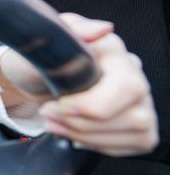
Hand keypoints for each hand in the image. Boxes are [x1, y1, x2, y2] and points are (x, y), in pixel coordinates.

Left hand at [2, 13, 158, 156]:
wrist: (33, 80)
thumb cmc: (39, 60)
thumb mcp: (42, 40)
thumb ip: (70, 30)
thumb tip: (102, 29)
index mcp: (114, 50)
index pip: (125, 86)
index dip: (91, 105)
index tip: (58, 104)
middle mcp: (135, 74)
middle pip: (134, 116)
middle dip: (85, 123)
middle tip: (50, 114)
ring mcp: (141, 100)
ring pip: (137, 132)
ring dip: (88, 135)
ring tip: (55, 124)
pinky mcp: (139, 125)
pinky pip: (134, 145)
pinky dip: (99, 145)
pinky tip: (75, 134)